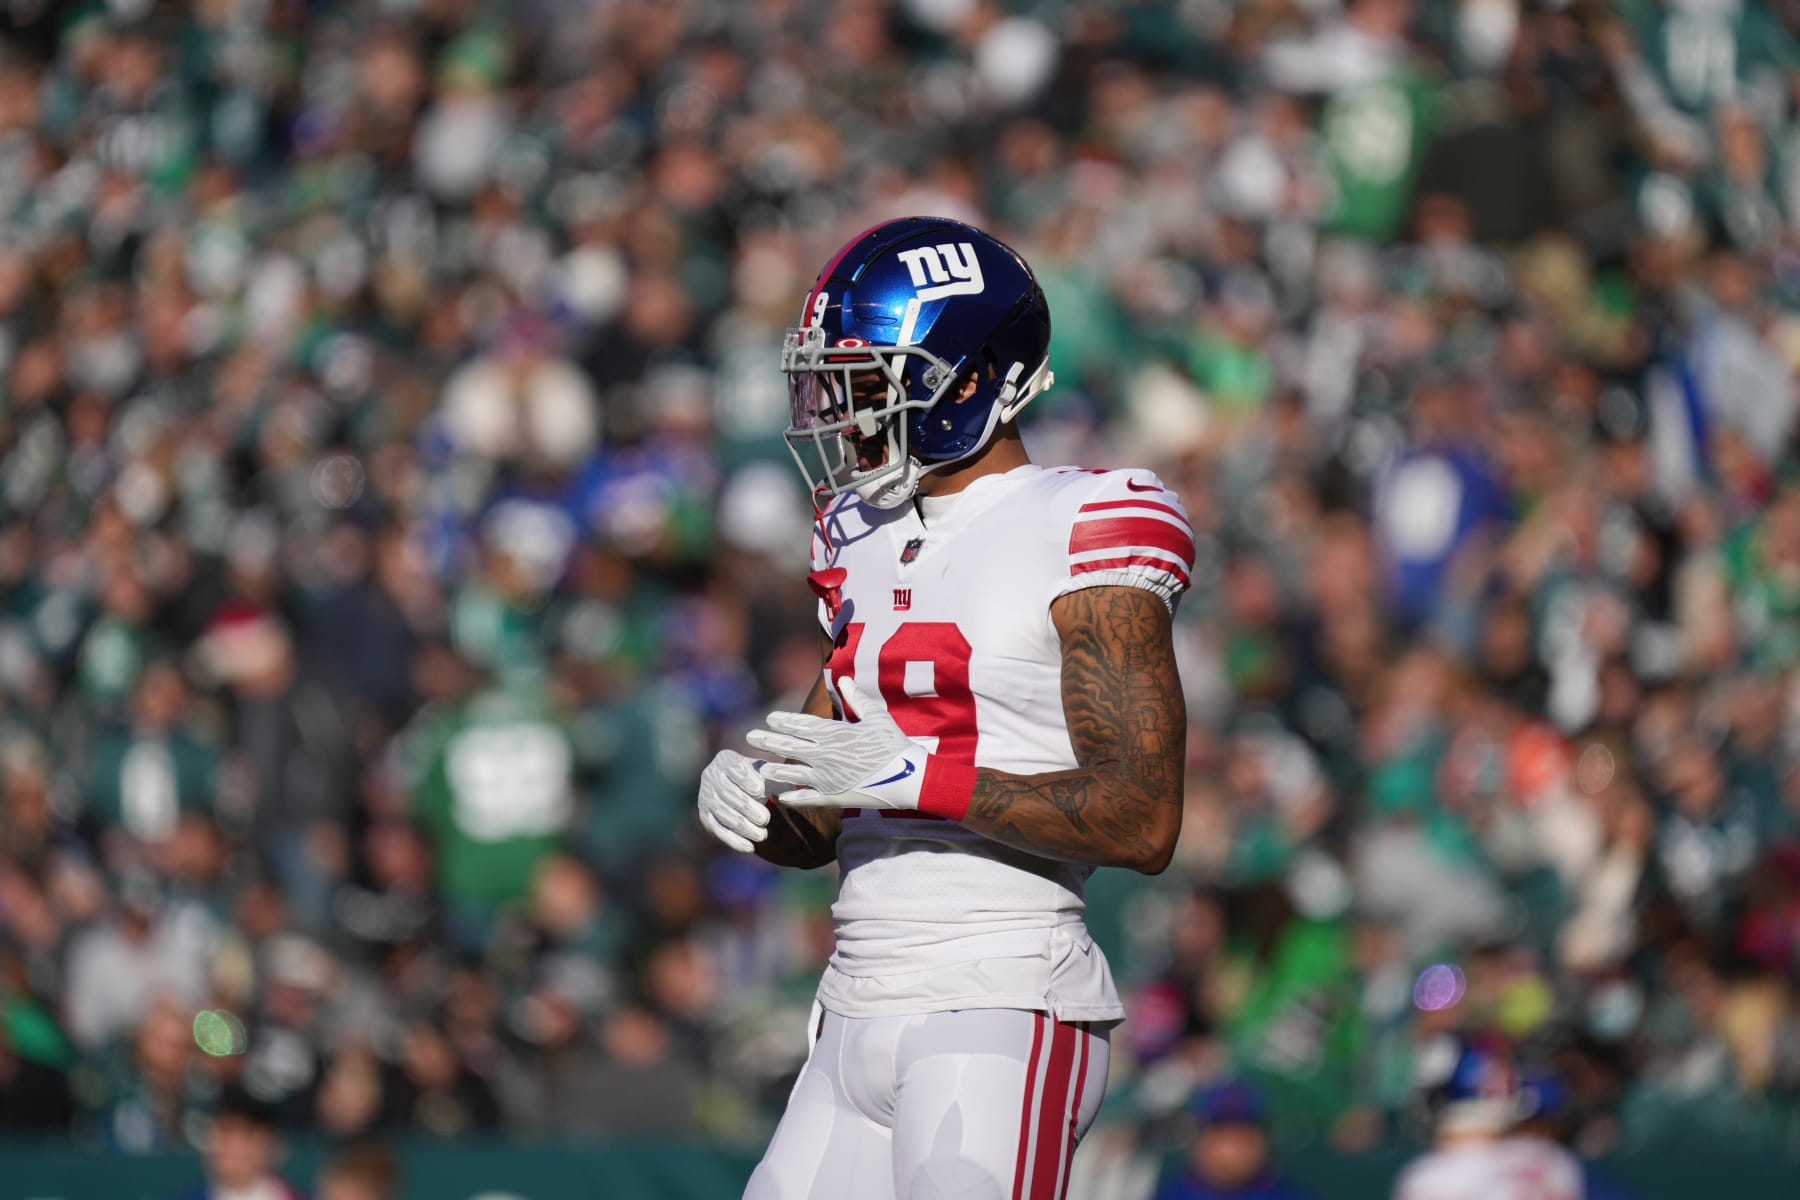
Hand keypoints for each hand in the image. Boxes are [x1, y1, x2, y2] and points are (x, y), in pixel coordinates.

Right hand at [697, 749, 771, 852]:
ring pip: (723, 813)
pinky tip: (750, 848)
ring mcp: (705, 797)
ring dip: (743, 826)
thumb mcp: (770, 774)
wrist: (746, 793)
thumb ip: (778, 778)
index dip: (746, 780)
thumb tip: (788, 786)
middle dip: (747, 807)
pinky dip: (734, 840)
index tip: (761, 790)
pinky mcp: (705, 816)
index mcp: (725, 759)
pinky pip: (718, 830)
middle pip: (727, 793)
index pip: (733, 768)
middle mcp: (710, 775)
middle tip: (765, 819)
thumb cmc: (762, 780)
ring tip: (763, 835)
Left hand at [746, 679, 975, 817]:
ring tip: (761, 768)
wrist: (907, 778)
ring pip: (793, 774)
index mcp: (834, 734)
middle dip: (768, 741)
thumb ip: (856, 699)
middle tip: (750, 737)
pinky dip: (793, 798)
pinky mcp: (833, 797)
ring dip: (775, 770)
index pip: (800, 725)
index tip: (769, 718)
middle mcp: (824, 755)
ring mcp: (826, 778)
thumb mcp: (876, 717)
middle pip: (789, 747)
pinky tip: (781, 798)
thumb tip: (842, 679)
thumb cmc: (894, 745)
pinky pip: (807, 798)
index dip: (783, 721)